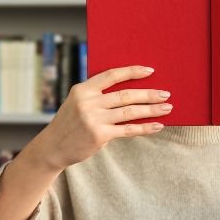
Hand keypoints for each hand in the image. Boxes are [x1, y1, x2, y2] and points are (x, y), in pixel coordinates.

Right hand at [31, 65, 172, 171]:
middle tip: (165, 94)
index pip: (112, 75)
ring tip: (167, 108)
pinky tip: (157, 126)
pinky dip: (145, 128)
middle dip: (148, 94)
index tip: (150, 71)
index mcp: (83, 89)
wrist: (53, 147)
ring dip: (151, 110)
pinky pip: (128, 130)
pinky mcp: (99, 135)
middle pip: (125, 95)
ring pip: (130, 111)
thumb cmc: (70, 124)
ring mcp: (93, 119)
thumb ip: (97, 95)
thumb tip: (131, 92)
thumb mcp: (77, 103)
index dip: (132, 71)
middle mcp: (88, 102)